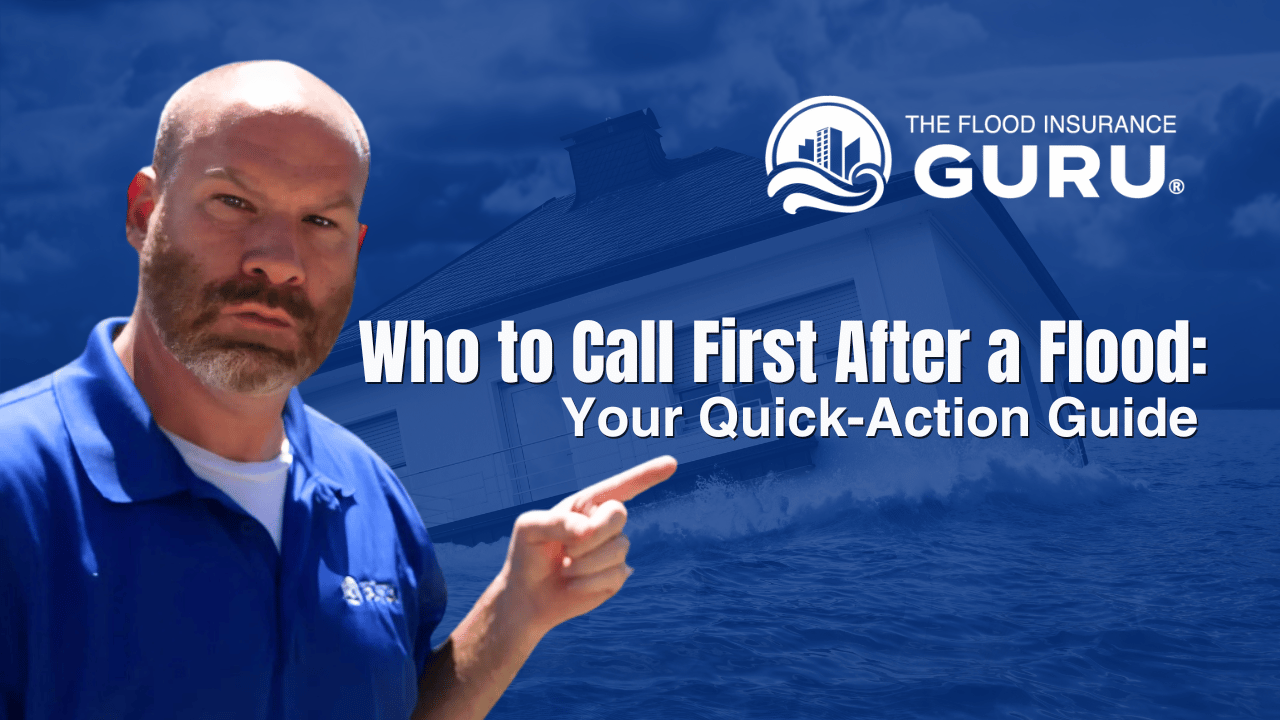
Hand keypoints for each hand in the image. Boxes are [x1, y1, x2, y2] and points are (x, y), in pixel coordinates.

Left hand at [497, 456, 676, 634]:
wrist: (528, 597)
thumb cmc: (526, 556)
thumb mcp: (529, 529)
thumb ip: (556, 522)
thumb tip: (588, 530)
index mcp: (586, 505)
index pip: (621, 486)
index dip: (646, 475)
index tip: (672, 463)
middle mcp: (604, 524)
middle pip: (618, 515)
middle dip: (593, 533)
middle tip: (566, 550)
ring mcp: (613, 550)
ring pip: (618, 549)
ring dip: (585, 563)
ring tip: (564, 568)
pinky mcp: (616, 576)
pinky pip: (615, 574)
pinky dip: (588, 582)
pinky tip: (572, 584)